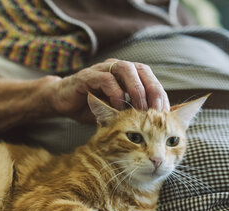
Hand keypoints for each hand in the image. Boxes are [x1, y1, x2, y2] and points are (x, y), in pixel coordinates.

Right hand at [44, 59, 169, 122]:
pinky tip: (118, 107)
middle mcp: (117, 68)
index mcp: (128, 75)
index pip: (150, 79)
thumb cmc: (92, 108)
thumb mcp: (117, 112)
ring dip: (136, 89)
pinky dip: (115, 92)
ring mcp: (102, 69)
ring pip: (125, 69)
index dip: (160, 95)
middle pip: (142, 70)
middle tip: (157, 111)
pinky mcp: (87, 76)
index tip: (166, 113)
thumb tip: (157, 125)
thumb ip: (133, 113)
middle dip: (152, 90)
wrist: (63, 102)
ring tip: (140, 108)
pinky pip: (105, 79)